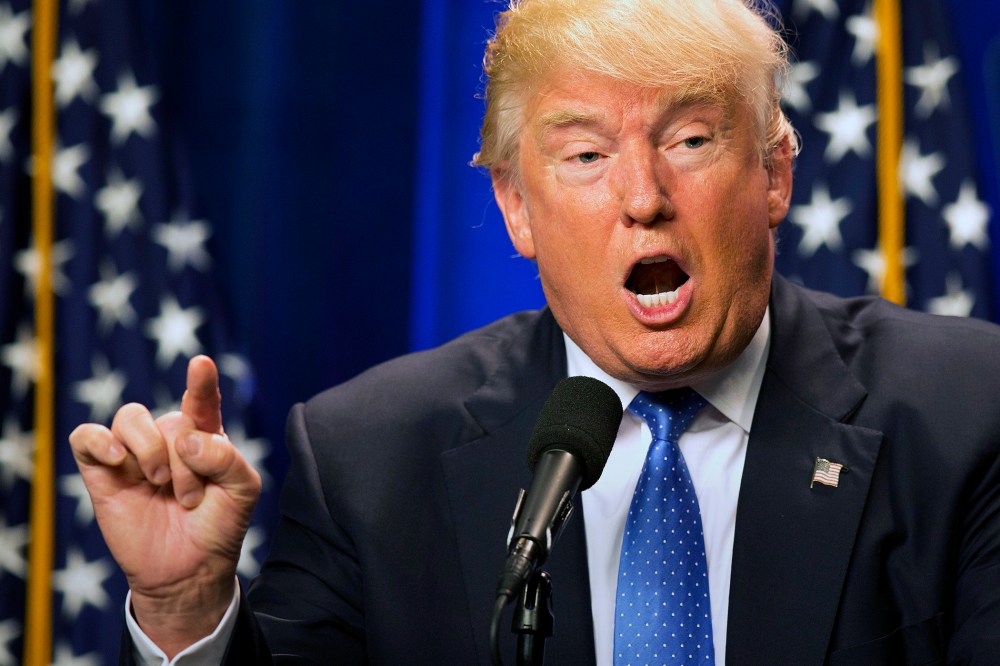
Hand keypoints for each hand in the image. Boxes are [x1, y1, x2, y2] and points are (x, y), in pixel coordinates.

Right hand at [69, 355, 261, 656]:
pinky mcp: (103, 472)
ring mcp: (133, 454)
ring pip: (131, 417)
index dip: (201, 381)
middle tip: (191, 498)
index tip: (202, 363)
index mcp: (205, 436)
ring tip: (160, 485)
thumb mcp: (242, 490)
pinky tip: (119, 460)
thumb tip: (187, 440)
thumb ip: (226, 457)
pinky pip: (87, 437)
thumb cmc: (219, 525)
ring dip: (151, 451)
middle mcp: (169, 439)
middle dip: (185, 462)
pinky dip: (100, 441)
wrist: (189, 572)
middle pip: (171, 419)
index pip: (201, 400)